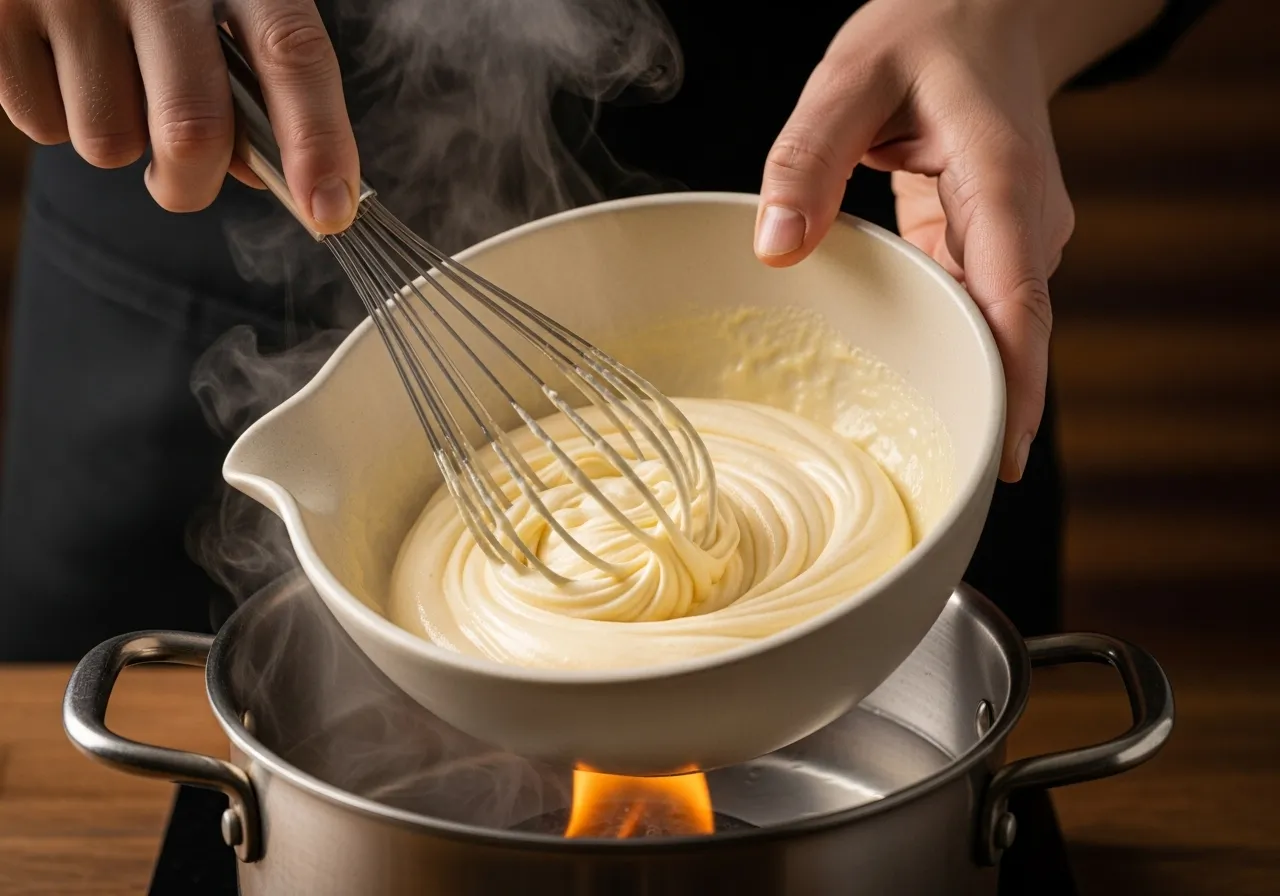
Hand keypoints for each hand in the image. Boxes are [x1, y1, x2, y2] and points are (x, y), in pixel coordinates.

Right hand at [0, 0, 359, 233]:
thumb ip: (248, 81)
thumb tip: (265, 177)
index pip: (294, 54)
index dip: (318, 142)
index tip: (330, 213)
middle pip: (193, 129)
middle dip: (191, 184)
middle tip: (181, 182)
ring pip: (110, 143)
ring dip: (119, 144)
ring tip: (109, 82)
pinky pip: (42, 123)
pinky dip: (55, 117)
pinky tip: (61, 64)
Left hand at [754, 0, 1154, 481]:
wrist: (985, 16)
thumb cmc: (928, 36)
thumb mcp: (849, 79)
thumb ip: (808, 158)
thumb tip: (776, 246)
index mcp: (1000, 184)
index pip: (1016, 301)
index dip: (1015, 384)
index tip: (1000, 456)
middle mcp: (1021, 226)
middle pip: (1008, 337)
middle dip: (979, 410)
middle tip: (936, 488)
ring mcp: (1010, 242)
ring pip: (988, 332)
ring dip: (952, 384)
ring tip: (911, 452)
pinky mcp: (985, 249)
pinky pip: (966, 312)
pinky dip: (935, 348)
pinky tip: (897, 383)